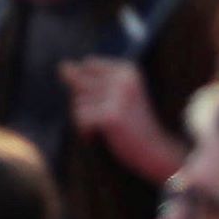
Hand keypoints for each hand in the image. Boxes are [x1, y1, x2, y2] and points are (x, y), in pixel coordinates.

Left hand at [62, 54, 182, 176]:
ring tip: (107, 129)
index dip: (89, 86)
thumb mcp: (112, 97)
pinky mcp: (111, 115)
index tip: (108, 103)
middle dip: (85, 103)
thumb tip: (62, 66)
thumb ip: (87, 80)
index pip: (88, 65)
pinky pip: (80, 118)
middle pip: (80, 82)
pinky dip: (85, 131)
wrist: (157, 154)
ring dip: (85, 119)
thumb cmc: (133, 126)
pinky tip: (99, 137)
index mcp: (127, 69)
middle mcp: (123, 78)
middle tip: (108, 119)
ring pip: (77, 102)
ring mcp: (118, 96)